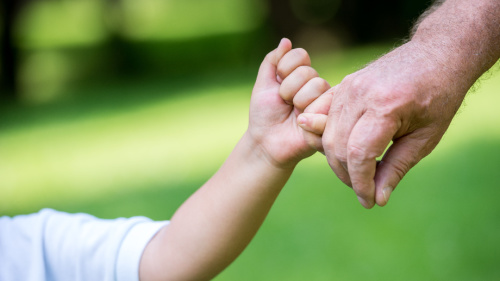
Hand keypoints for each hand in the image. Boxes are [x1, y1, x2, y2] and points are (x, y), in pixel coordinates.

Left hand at [248, 38, 329, 168]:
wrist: (266, 143)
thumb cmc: (264, 115)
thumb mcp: (263, 85)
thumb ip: (272, 61)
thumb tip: (286, 41)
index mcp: (301, 75)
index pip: (300, 55)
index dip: (284, 70)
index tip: (276, 86)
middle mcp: (315, 85)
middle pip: (307, 72)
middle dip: (288, 90)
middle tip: (284, 104)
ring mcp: (325, 101)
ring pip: (317, 86)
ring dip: (298, 103)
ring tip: (295, 115)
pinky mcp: (331, 117)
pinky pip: (326, 105)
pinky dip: (309, 116)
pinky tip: (303, 124)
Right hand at [301, 41, 467, 207]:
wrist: (436, 55)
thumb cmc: (438, 96)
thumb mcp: (425, 138)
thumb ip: (397, 168)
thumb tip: (377, 199)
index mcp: (386, 106)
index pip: (359, 154)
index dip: (361, 183)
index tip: (369, 201)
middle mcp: (360, 94)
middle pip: (337, 147)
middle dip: (348, 176)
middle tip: (366, 190)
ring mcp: (347, 87)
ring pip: (327, 135)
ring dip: (338, 161)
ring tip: (358, 173)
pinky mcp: (343, 85)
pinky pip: (324, 117)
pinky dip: (329, 139)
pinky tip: (343, 152)